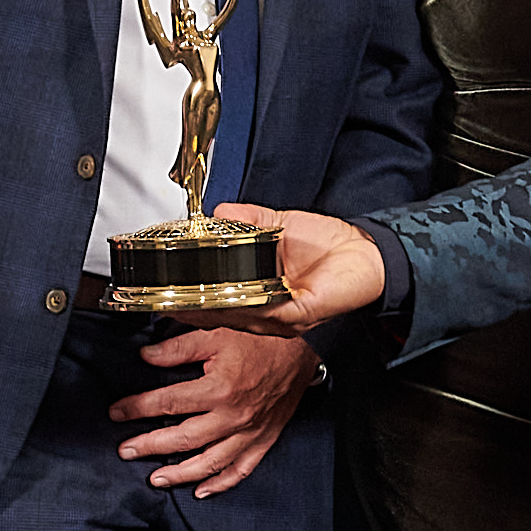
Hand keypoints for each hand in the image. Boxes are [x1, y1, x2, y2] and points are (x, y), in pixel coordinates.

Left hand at [108, 326, 319, 495]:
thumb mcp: (217, 332)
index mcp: (218, 388)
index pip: (166, 403)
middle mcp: (232, 416)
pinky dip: (221, 484)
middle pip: (182, 439)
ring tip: (155, 478)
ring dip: (179, 474)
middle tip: (125, 451)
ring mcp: (249, 432)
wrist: (305, 347)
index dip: (137, 409)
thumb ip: (178, 348)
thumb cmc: (262, 337)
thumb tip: (146, 357)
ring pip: (209, 463)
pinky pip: (241, 469)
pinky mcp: (264, 439)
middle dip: (149, 446)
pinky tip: (201, 491)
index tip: (117, 413)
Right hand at [165, 205, 385, 336]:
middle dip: (188, 306)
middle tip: (164, 294)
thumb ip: (248, 220)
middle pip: (217, 314)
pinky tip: (225, 296)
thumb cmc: (331, 247)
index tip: (163, 286)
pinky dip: (242, 304)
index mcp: (257, 293)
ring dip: (209, 307)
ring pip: (235, 317)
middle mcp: (266, 312)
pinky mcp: (297, 315)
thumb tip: (217, 213)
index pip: (214, 302)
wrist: (367, 255)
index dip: (187, 296)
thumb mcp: (280, 225)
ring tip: (184, 297)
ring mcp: (280, 318)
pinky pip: (264, 312)